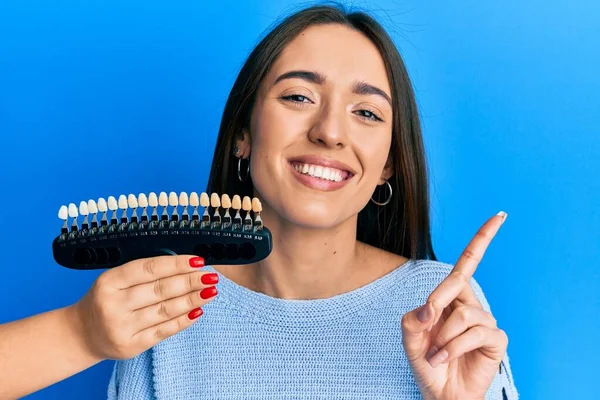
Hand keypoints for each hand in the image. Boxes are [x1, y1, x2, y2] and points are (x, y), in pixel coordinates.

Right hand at [67, 255, 217, 360]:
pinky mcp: (131, 346)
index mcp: (109, 281)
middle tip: (210, 277)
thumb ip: (142, 273)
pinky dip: (183, 320)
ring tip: (210, 292)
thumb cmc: (104, 300)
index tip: (198, 260)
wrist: (81, 334)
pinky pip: (163, 331)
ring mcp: (122, 327)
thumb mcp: (114, 280)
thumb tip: (184, 266)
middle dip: (190, 282)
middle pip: (160, 290)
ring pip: (165, 310)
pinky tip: (198, 311)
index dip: (176, 264)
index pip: (149, 268)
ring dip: (192, 300)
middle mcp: (114, 304)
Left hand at [401, 212, 508, 399]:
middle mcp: (469, 304)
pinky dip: (454, 347)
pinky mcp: (496, 338)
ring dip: (443, 337)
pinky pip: (475, 331)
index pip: (467, 263)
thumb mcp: (409, 339)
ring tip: (437, 355)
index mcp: (450, 298)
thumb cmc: (427, 363)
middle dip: (438, 305)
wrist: (440, 393)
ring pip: (462, 313)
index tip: (499, 216)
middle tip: (428, 330)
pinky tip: (445, 359)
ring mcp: (485, 320)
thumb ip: (413, 319)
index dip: (482, 239)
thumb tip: (431, 306)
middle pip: (458, 282)